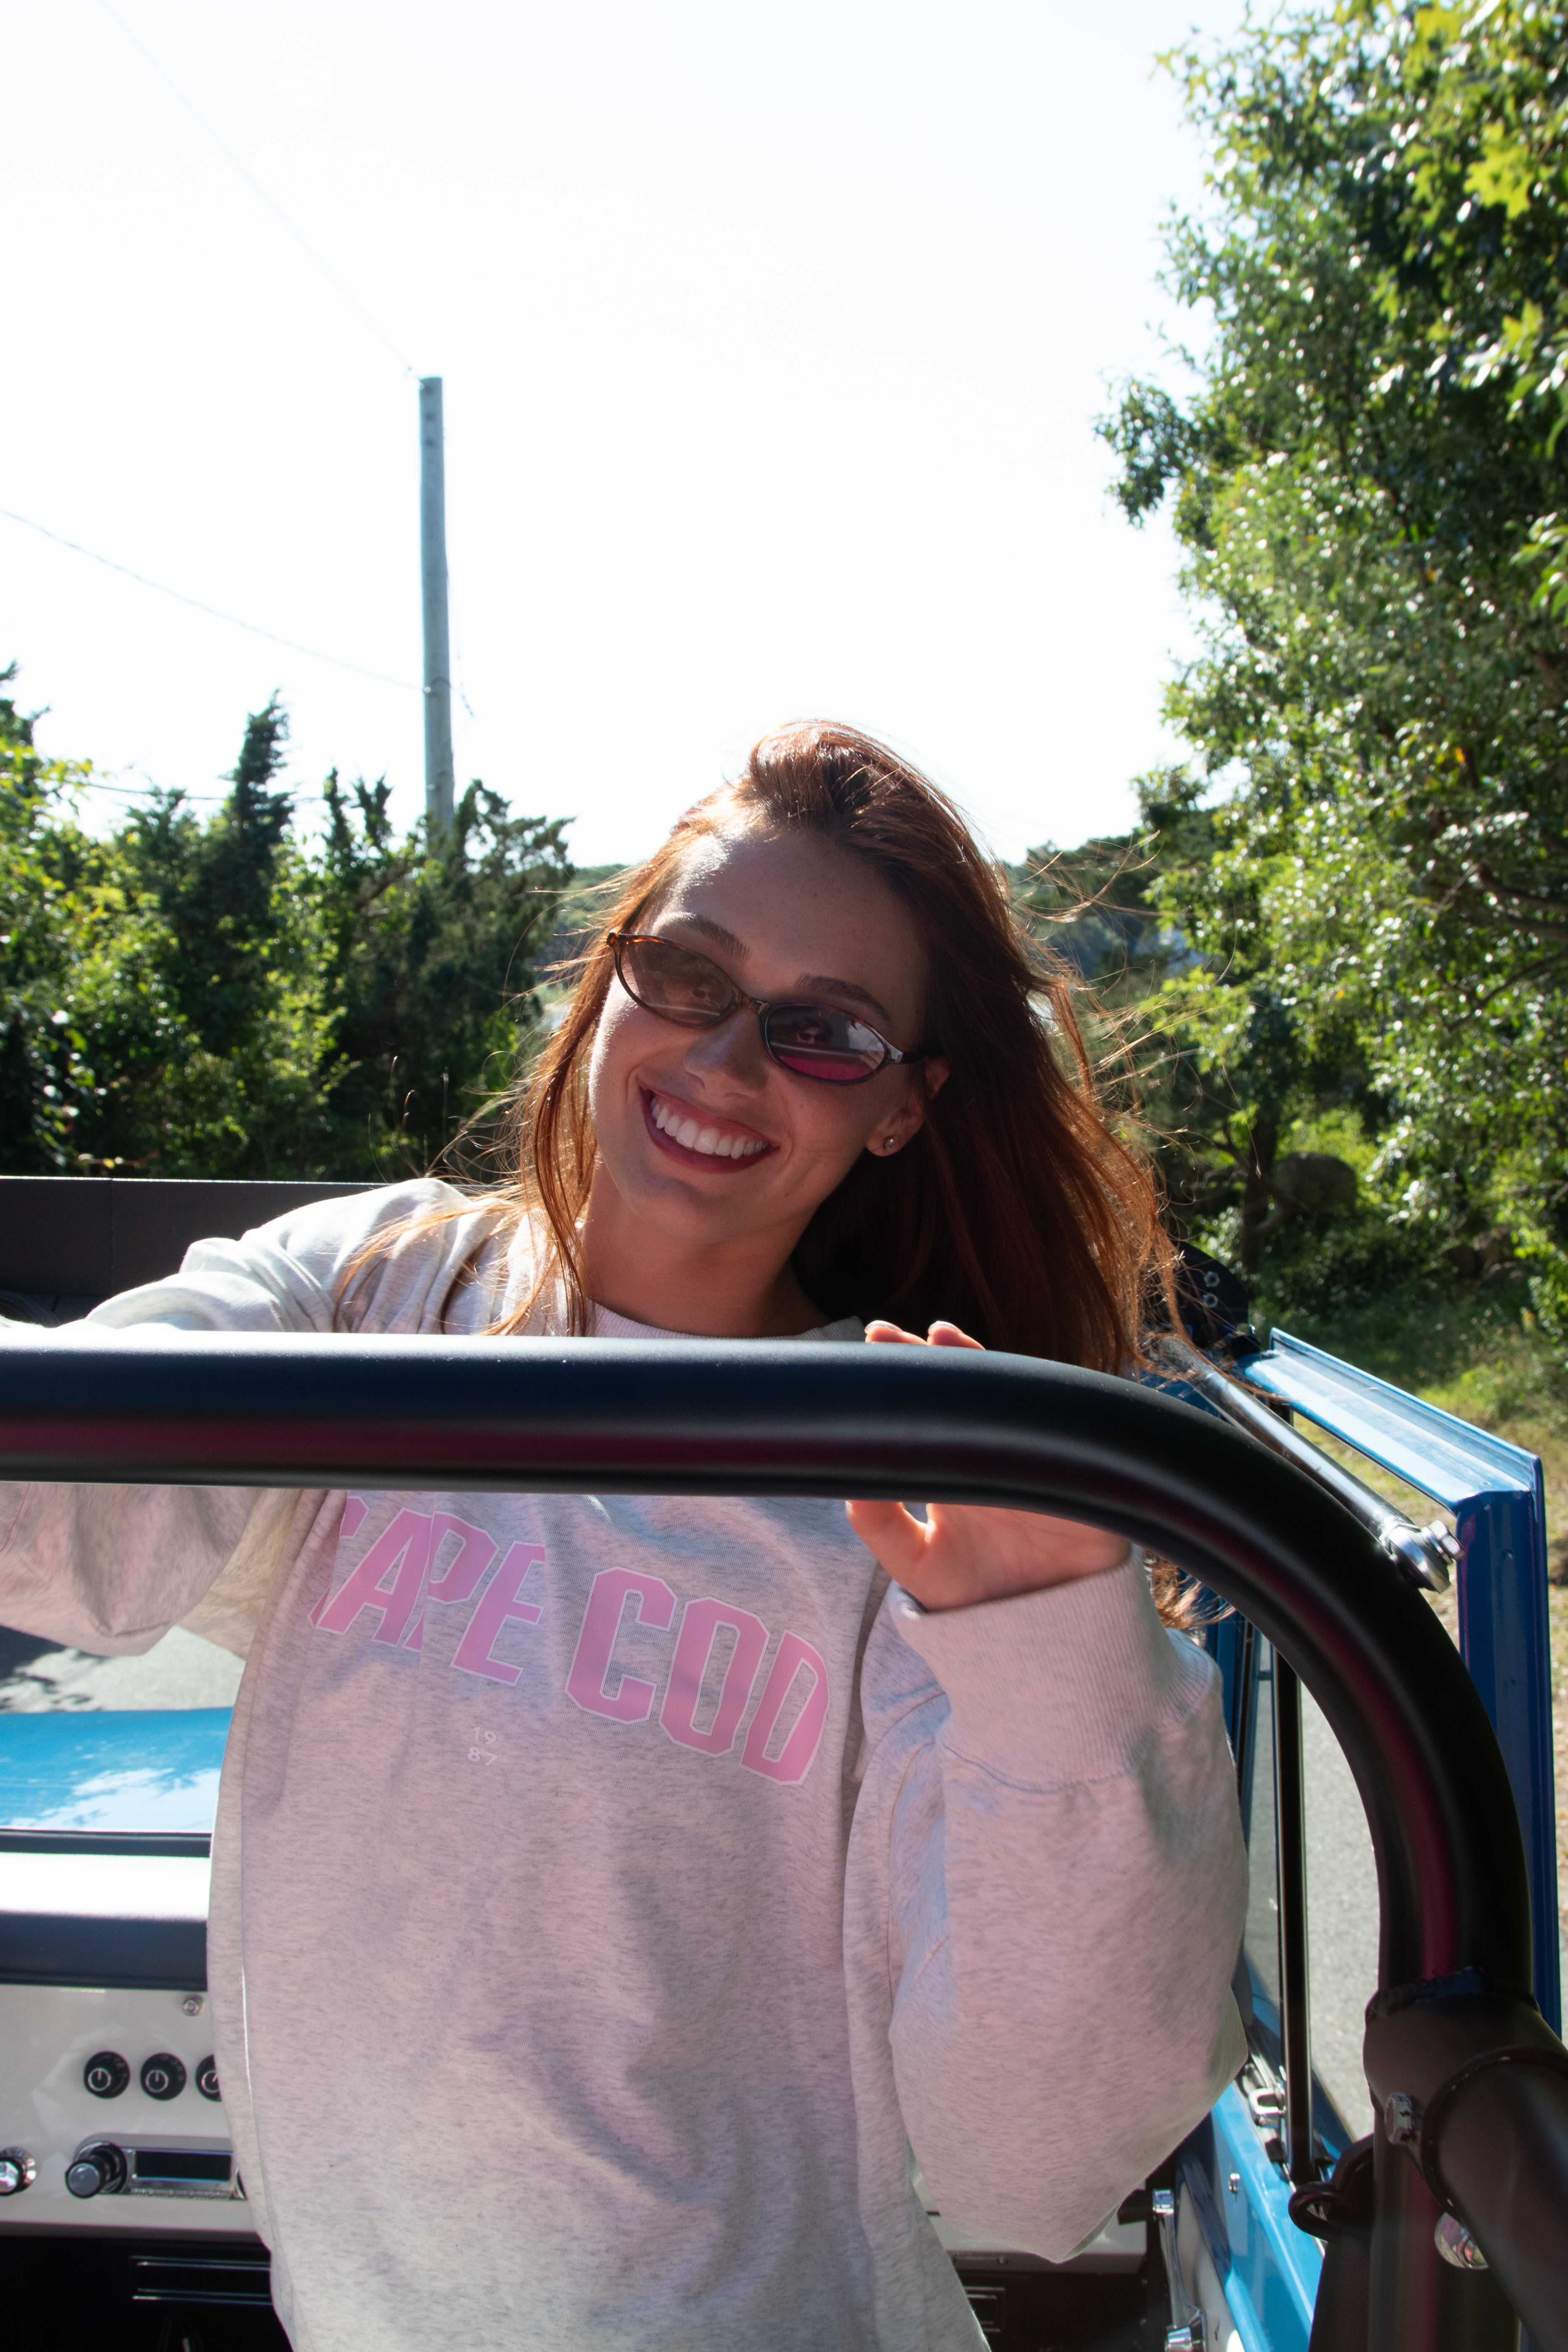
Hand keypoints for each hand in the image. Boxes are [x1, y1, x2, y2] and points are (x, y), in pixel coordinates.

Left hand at [844, 1319, 1131, 1611]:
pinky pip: (1067, 1439)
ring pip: (1014, 1401)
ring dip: (981, 1368)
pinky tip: (1016, 1388)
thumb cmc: (980, 1602)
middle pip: (971, 1393)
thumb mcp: (919, 1569)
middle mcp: (1002, 1456)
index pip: (937, 1409)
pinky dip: (1044, 1412)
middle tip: (885, 1333)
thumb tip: (849, 1485)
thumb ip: (883, 1528)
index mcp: (963, 1468)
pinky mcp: (1081, 1484)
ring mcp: (1041, 1463)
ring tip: (940, 1339)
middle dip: (932, 1358)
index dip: (909, 1374)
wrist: (1042, 1644)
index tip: (873, 1342)